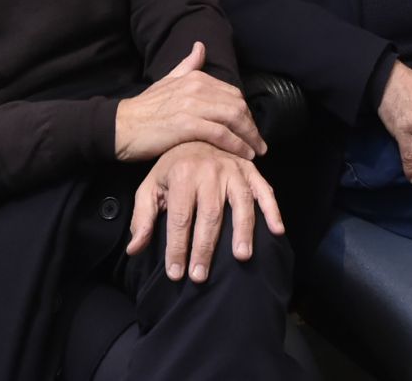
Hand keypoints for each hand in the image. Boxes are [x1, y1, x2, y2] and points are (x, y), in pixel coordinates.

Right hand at [113, 42, 266, 161]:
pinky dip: (236, 145)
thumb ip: (187, 65)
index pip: (233, 93)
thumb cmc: (145, 108)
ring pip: (233, 118)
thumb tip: (201, 46)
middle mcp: (196, 88)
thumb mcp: (167, 80)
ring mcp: (192, 106)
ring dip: (250, 136)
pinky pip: (221, 134)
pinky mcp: (187, 125)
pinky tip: (243, 154)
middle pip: (237, 105)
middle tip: (258, 143)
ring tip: (256, 151)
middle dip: (252, 125)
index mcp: (195, 77)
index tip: (250, 127)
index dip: (246, 112)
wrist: (121, 126)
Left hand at [127, 142, 283, 283]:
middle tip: (201, 276)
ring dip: (242, 231)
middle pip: (209, 215)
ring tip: (240, 257)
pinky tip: (277, 230)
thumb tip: (135, 249)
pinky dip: (272, 210)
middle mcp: (210, 170)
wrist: (195, 134)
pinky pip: (264, 190)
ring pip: (240, 203)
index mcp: (183, 174)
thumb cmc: (172, 169)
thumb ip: (142, 219)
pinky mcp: (250, 169)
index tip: (176, 274)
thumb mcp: (150, 188)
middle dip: (204, 249)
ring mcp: (233, 169)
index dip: (177, 248)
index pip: (180, 219)